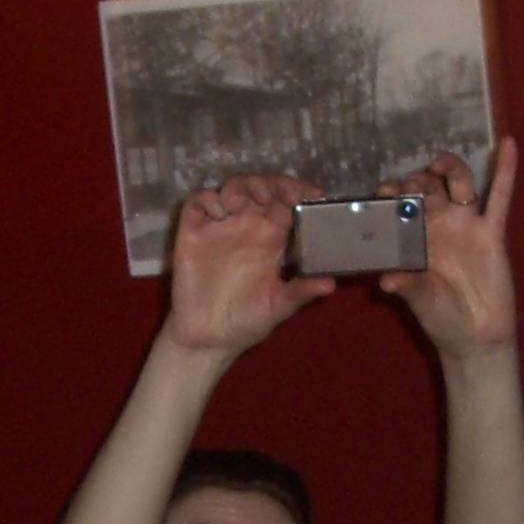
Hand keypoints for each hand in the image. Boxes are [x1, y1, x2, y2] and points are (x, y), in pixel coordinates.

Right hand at [160, 174, 329, 357]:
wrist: (209, 339)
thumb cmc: (247, 321)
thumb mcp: (277, 307)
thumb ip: (300, 292)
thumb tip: (330, 284)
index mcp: (272, 238)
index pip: (287, 203)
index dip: (298, 191)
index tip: (311, 194)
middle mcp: (248, 226)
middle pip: (261, 188)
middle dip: (270, 184)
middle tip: (272, 196)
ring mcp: (220, 227)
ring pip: (232, 188)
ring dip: (240, 187)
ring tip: (242, 205)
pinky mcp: (193, 233)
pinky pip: (199, 202)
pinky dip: (208, 199)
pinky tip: (218, 214)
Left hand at [381, 140, 518, 354]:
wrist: (475, 336)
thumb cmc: (441, 317)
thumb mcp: (421, 300)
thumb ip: (408, 286)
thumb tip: (386, 280)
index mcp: (413, 238)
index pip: (398, 207)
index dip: (390, 196)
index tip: (382, 193)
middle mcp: (438, 225)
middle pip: (427, 188)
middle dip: (416, 181)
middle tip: (409, 184)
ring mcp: (465, 225)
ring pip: (458, 184)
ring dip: (448, 167)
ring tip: (437, 163)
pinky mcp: (492, 232)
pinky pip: (500, 197)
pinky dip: (506, 170)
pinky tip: (508, 144)